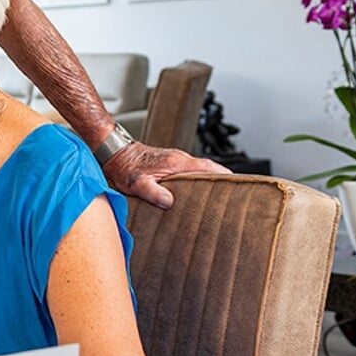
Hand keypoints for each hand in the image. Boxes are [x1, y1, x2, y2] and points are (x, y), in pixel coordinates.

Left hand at [102, 142, 230, 208]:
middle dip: (223, 181)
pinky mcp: (170, 165)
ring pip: (201, 170)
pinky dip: (199, 180)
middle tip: (236, 196)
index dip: (225, 177)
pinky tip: (199, 193)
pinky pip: (191, 172)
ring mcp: (176, 161)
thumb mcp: (137, 183)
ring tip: (222, 198)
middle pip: (210, 170)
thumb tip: (169, 202)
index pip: (209, 168)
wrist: (114, 152)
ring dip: (211, 181)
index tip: (240, 186)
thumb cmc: (124, 166)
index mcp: (177, 163)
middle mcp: (180, 160)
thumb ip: (153, 192)